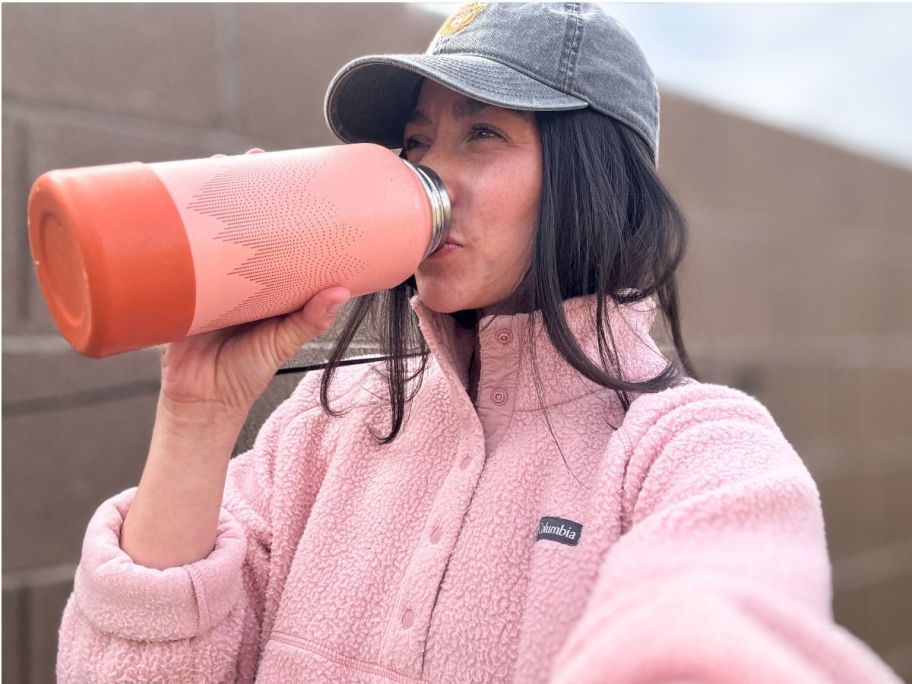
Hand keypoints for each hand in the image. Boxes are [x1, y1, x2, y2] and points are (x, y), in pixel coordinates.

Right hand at [158, 147, 350, 420]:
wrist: (199, 404)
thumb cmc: (245, 376)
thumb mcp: (280, 344)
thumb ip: (309, 320)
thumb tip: (342, 291)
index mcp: (265, 283)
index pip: (275, 233)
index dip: (280, 203)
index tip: (290, 171)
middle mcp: (236, 275)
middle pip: (238, 221)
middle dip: (241, 187)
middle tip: (248, 157)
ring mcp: (206, 277)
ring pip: (206, 229)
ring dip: (205, 197)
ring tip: (210, 166)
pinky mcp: (177, 287)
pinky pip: (174, 251)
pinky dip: (169, 226)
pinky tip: (165, 201)